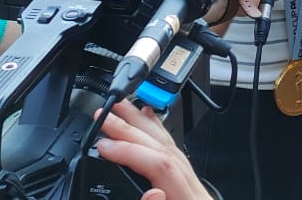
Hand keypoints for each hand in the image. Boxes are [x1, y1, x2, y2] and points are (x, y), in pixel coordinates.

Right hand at [94, 100, 208, 199]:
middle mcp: (196, 192)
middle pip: (166, 151)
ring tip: (123, 110)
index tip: (104, 145)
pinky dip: (158, 136)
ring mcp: (196, 189)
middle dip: (133, 130)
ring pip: (171, 147)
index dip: (131, 151)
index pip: (161, 166)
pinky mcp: (190, 190)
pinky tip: (149, 123)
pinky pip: (176, 155)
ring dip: (143, 126)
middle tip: (106, 117)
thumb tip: (152, 192)